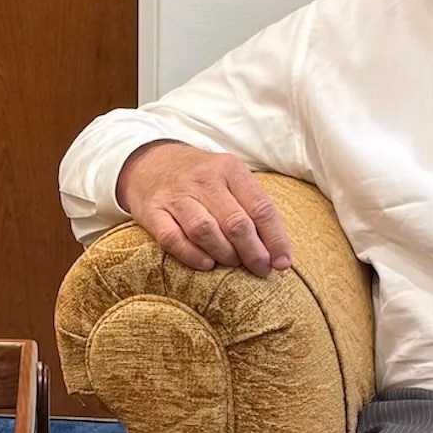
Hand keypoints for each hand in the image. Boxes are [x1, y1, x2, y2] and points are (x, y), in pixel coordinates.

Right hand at [115, 141, 294, 276]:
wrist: (150, 163)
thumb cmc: (200, 179)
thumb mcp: (229, 178)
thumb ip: (252, 207)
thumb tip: (277, 251)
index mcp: (230, 169)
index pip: (261, 208)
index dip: (275, 240)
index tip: (282, 263)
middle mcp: (204, 179)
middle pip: (236, 223)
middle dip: (253, 253)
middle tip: (260, 269)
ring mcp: (176, 195)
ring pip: (206, 231)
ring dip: (225, 254)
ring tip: (232, 262)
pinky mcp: (153, 211)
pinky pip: (173, 239)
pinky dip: (192, 256)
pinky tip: (206, 263)